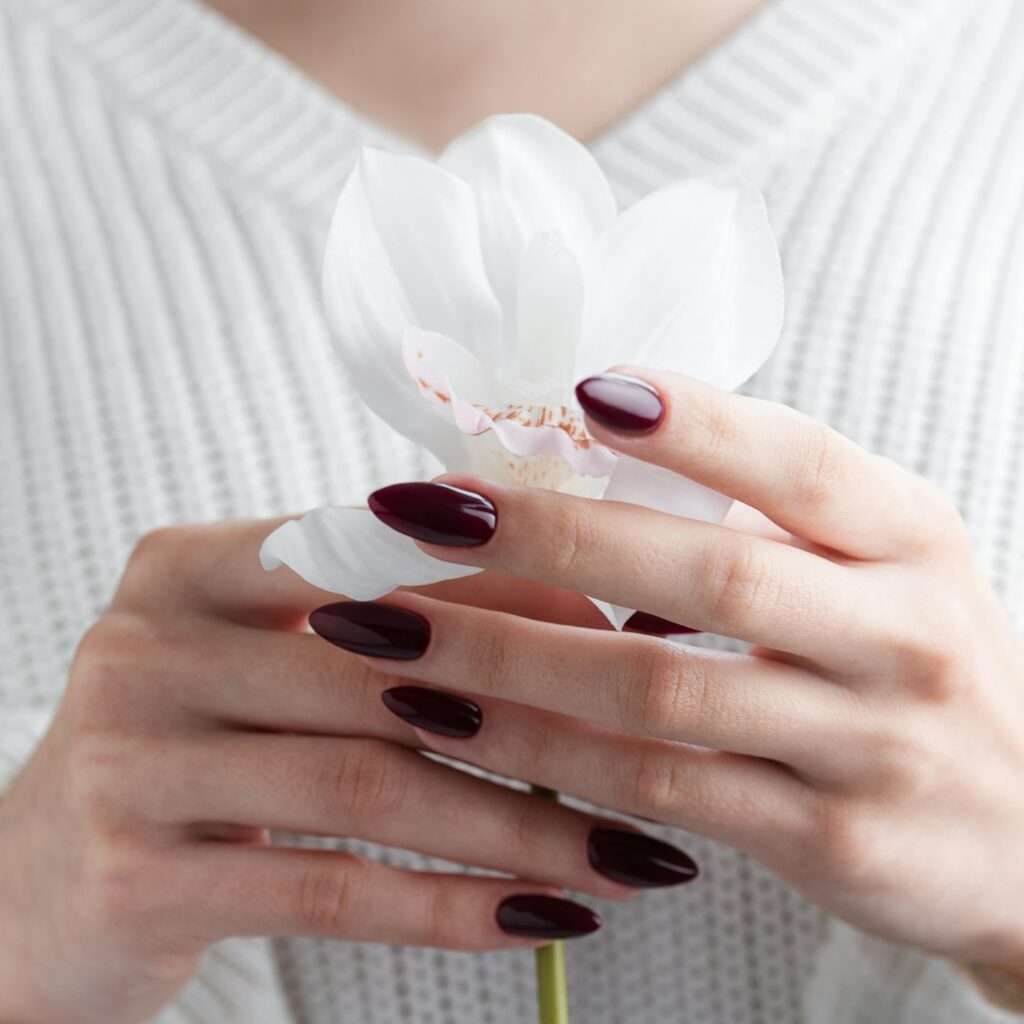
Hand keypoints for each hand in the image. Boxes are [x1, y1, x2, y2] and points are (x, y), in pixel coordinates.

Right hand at [0, 518, 695, 1023]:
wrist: (33, 885)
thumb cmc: (193, 746)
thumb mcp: (268, 660)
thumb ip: (388, 615)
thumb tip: (573, 598)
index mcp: (189, 564)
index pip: (371, 551)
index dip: (506, 584)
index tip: (620, 624)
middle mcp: (146, 643)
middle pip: (382, 669)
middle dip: (535, 713)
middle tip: (656, 744)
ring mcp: (129, 758)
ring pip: (370, 784)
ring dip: (518, 822)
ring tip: (629, 851)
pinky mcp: (135, 874)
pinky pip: (329, 887)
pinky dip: (448, 905)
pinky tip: (540, 915)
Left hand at [346, 367, 1023, 972]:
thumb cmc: (917, 668)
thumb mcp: (880, 573)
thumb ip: (764, 517)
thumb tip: (589, 453)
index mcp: (908, 534)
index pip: (798, 460)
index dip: (693, 422)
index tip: (578, 391)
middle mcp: (900, 630)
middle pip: (709, 568)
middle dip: (548, 532)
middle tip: (419, 509)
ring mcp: (870, 741)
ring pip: (662, 688)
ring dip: (512, 653)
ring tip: (394, 628)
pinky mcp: (830, 838)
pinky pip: (663, 789)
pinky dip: (549, 756)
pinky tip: (457, 726)